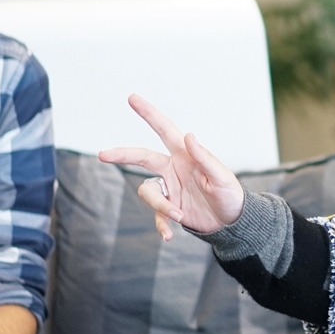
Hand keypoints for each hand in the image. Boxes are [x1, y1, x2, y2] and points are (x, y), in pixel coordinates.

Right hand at [100, 94, 246, 239]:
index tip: (132, 97)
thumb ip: (205, 158)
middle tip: (102, 154)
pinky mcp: (169, 208)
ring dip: (160, 206)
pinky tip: (169, 235)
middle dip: (122, 154)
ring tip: (179, 215)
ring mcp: (169, 189)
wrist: (232, 222)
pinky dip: (161, 225)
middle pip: (141, 157)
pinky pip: (156, 216)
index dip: (148, 114)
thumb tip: (188, 135)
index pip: (164, 130)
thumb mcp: (221, 177)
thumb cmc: (230, 195)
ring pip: (148, 192)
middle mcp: (173, 168)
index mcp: (185, 155)